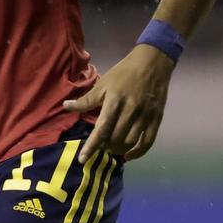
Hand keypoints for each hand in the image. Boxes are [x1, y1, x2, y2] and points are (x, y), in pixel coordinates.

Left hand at [62, 43, 174, 161]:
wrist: (152, 63)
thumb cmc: (123, 73)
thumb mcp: (103, 83)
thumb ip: (86, 99)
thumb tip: (66, 107)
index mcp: (114, 101)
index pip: (101, 129)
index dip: (91, 146)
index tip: (82, 159)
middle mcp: (130, 111)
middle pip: (115, 138)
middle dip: (104, 147)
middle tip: (99, 146)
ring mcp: (145, 116)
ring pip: (130, 142)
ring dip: (118, 149)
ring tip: (110, 149)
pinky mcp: (156, 119)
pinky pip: (147, 142)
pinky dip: (138, 152)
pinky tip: (128, 155)